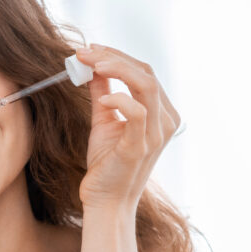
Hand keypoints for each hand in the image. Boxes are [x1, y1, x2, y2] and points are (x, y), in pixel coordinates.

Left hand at [74, 45, 180, 212]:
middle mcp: (166, 122)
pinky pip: (137, 112)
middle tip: (84, 52)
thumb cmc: (107, 164)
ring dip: (116, 68)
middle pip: (146, 73)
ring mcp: (157, 135)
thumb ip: (102, 94)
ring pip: (146, 85)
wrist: (106, 201)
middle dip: (113, 57)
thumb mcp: (104, 121)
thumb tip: (93, 67)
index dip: (117, 56)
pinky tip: (102, 99)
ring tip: (91, 63)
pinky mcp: (141, 147)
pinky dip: (118, 99)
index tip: (90, 49)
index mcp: (162, 113)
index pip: (145, 72)